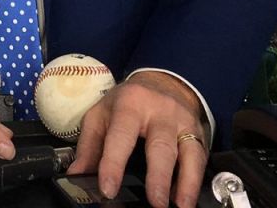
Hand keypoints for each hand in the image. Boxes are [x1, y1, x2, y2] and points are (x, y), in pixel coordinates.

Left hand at [67, 71, 206, 207]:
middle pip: (161, 145)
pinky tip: (186, 199)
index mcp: (130, 104)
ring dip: (186, 183)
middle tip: (155, 203)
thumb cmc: (128, 102)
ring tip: (180, 206)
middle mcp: (160, 112)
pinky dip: (195, 181)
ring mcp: (182, 122)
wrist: (162, 81)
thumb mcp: (101, 114)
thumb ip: (89, 146)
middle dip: (158, 176)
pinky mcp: (198, 133)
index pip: (121, 134)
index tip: (108, 189)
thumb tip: (76, 175)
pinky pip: (200, 159)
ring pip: (188, 152)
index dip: (113, 163)